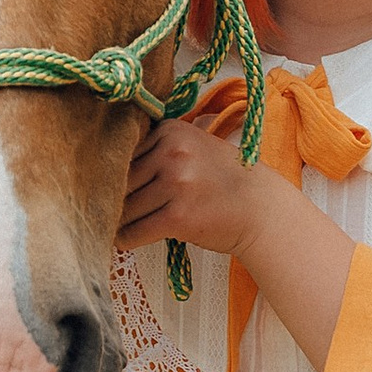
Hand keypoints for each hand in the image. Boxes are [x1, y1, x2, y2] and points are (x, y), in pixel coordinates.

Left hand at [119, 111, 270, 261]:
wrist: (262, 210)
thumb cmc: (225, 182)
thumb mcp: (195, 147)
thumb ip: (159, 149)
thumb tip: (109, 167)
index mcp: (171, 131)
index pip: (124, 153)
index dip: (118, 173)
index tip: (118, 187)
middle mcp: (172, 152)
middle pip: (121, 180)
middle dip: (117, 199)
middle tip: (113, 211)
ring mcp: (176, 184)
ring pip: (125, 208)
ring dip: (120, 222)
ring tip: (122, 227)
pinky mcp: (178, 216)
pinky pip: (135, 231)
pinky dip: (126, 239)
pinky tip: (126, 241)